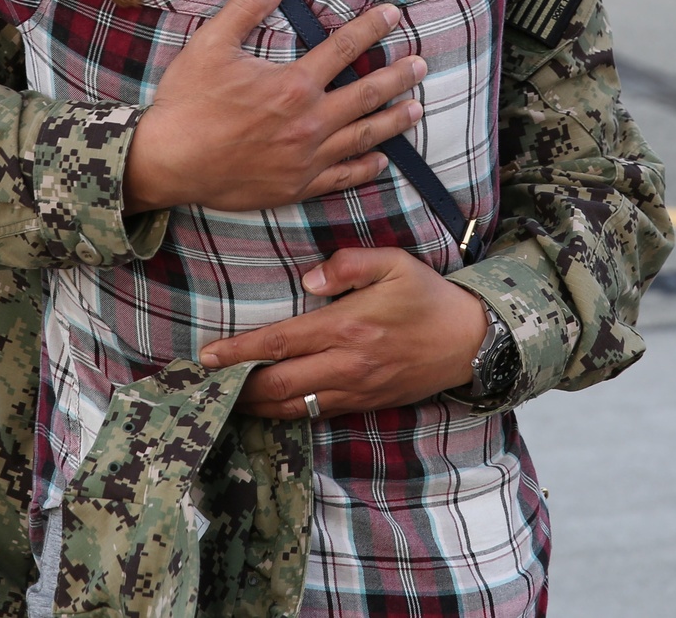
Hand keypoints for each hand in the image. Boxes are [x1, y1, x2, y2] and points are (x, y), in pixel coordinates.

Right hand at [124, 0, 425, 213]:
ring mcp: (306, 158)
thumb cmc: (186, 102)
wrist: (167, 162)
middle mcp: (308, 123)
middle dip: (398, 76)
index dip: (371, 29)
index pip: (344, 49)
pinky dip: (365, 168)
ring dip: (393, 120)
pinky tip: (381, 160)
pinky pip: (341, 177)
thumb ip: (245, 8)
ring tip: (416, 108)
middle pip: (366, 95)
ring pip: (362, 137)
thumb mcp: (209, 44)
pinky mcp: (296, 186)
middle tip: (422, 64)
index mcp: (292, 85)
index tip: (394, 16)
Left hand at [199, 247, 487, 414]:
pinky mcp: (364, 403)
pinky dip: (285, 413)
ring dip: (255, 405)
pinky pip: (316, 414)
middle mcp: (347, 364)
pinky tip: (266, 406)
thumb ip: (348, 263)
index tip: (208, 355)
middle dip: (236, 386)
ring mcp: (355, 389)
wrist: (471, 341)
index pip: (280, 342)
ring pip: (292, 406)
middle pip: (277, 384)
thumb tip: (308, 278)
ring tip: (225, 398)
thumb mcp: (394, 262)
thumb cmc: (428, 296)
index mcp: (347, 326)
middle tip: (204, 382)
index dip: (239, 351)